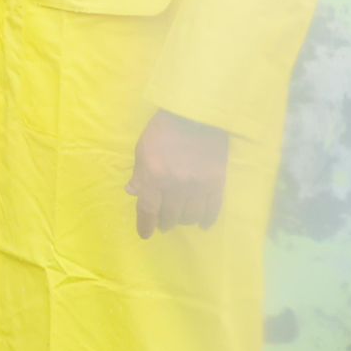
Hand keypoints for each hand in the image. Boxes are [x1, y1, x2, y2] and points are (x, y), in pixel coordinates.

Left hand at [126, 109, 229, 238]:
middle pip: (169, 215)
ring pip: (190, 216)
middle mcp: (176, 185)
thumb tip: (133, 192)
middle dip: (164, 222)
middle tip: (163, 223)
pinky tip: (202, 224)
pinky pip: (212, 209)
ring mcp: (198, 186)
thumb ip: (139, 173)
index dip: (145, 224)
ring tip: (180, 219)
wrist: (197, 116)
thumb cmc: (164, 130)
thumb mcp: (143, 148)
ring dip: (183, 220)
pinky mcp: (217, 183)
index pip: (148, 209)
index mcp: (154, 175)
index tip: (145, 234)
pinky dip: (206, 220)